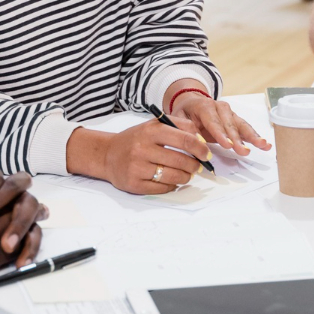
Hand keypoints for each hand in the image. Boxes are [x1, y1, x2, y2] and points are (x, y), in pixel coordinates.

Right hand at [86, 121, 211, 194]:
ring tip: (186, 174)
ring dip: (185, 177)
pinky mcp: (134, 184)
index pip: (184, 139)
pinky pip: (162, 188)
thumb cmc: (135, 139)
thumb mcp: (154, 125)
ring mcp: (137, 167)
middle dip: (194, 166)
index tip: (206, 154)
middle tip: (198, 166)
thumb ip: (179, 126)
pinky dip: (171, 185)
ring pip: (173, 177)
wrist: (107, 154)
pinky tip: (171, 180)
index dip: (200, 148)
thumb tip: (201, 139)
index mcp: (150, 131)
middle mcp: (142, 148)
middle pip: (180, 161)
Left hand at [170, 92, 270, 155]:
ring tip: (262, 145)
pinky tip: (265, 144)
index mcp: (205, 106)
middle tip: (243, 151)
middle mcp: (220, 108)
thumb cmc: (185, 112)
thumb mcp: (178, 118)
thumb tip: (193, 141)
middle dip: (237, 139)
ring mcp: (230, 113)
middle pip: (230, 125)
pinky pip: (246, 128)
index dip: (221, 134)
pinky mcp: (236, 120)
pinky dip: (255, 136)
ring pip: (242, 125)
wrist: (192, 102)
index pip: (213, 121)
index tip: (227, 145)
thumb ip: (184, 128)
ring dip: (252, 136)